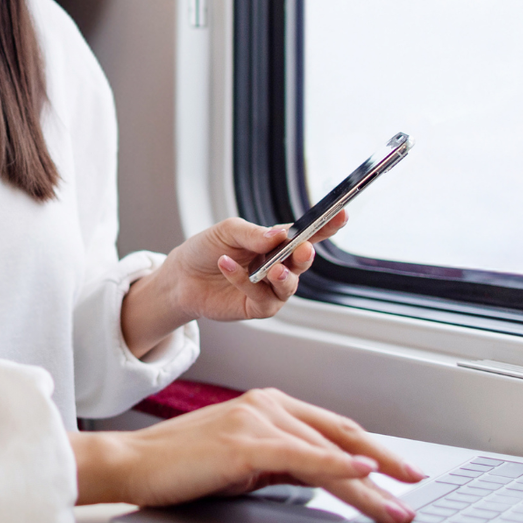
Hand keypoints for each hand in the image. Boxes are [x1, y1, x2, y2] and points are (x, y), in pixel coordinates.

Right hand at [71, 388, 424, 522]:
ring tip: (395, 508)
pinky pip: (302, 456)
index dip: (373, 451)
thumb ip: (280, 464)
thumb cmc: (178, 465)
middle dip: (385, 465)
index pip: (334, 430)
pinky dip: (337, 466)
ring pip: (328, 453)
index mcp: (268, 405)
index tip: (400, 472)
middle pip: (340, 437)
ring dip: (369, 484)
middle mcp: (267, 405)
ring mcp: (257, 420)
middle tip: (415, 487)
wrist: (132, 463)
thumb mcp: (242, 463)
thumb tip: (319, 480)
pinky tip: (363, 475)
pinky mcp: (245, 443)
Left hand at [121, 215, 348, 356]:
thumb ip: (254, 233)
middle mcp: (279, 265)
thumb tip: (279, 235)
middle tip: (302, 250)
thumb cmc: (207, 249)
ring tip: (272, 268)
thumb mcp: (228, 231)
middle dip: (305, 255)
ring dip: (283, 276)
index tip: (341, 214)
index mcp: (277, 243)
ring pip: (289, 285)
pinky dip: (245, 283)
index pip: (308, 234)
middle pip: (303, 261)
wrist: (181, 277)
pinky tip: (226, 266)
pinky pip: (261, 299)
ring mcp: (270, 289)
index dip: (327, 226)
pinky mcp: (257, 308)